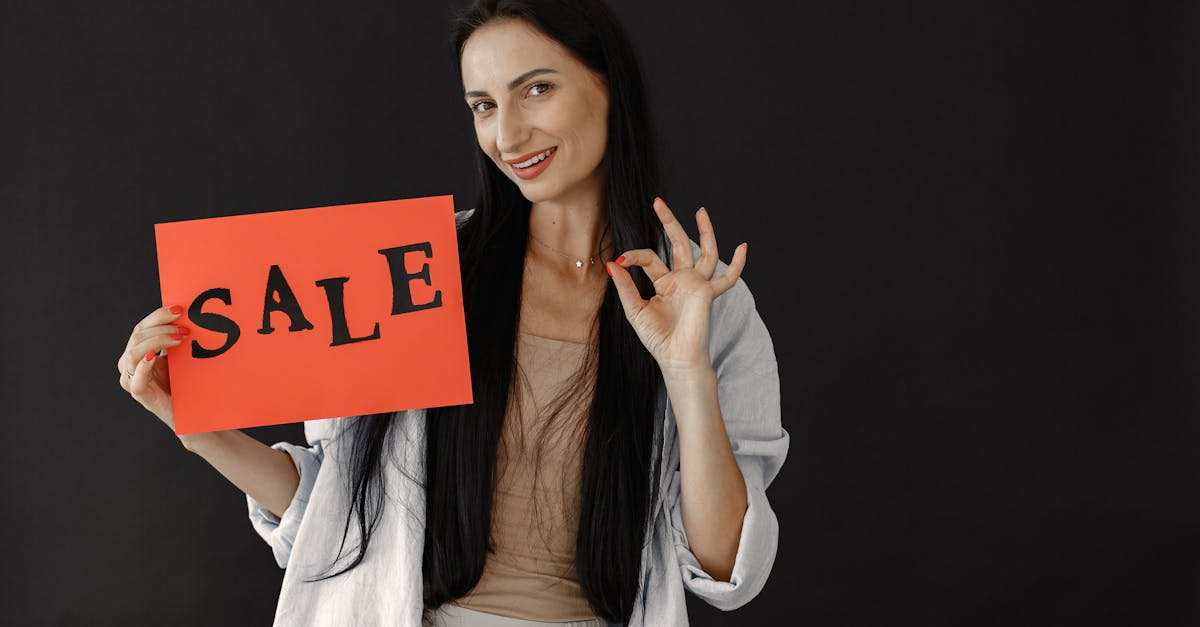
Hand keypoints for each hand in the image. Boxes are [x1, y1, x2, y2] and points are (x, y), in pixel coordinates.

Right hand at [118, 305, 187, 433]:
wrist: (190, 410)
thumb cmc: (184, 382)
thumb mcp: (179, 356)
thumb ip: (176, 339)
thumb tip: (188, 315)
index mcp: (138, 351)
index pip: (142, 327)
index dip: (159, 316)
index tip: (180, 309)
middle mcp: (129, 363)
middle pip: (138, 336)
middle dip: (162, 327)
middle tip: (185, 328)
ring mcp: (131, 378)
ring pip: (134, 353)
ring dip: (157, 341)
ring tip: (180, 339)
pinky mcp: (138, 393)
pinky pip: (135, 378)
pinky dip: (143, 364)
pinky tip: (155, 356)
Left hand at [606, 197, 746, 375]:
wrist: (676, 358)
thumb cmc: (657, 338)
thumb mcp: (635, 310)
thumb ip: (625, 286)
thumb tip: (612, 263)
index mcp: (664, 283)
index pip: (650, 258)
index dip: (634, 255)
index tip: (620, 259)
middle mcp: (682, 280)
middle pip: (678, 244)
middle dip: (669, 223)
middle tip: (659, 202)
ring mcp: (697, 285)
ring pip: (705, 253)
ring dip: (704, 231)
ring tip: (700, 211)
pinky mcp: (707, 293)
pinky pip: (727, 278)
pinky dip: (738, 264)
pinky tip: (744, 246)